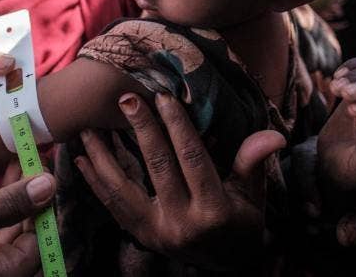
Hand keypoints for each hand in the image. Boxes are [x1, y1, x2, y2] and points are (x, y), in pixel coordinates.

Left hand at [74, 93, 285, 270]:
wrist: (227, 267)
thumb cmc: (242, 222)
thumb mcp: (253, 195)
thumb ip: (253, 162)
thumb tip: (274, 135)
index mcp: (213, 211)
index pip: (191, 159)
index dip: (178, 126)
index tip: (164, 96)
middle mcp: (181, 224)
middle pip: (157, 168)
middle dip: (141, 130)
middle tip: (126, 98)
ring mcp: (156, 233)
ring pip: (123, 189)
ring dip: (102, 156)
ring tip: (89, 126)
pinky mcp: (140, 236)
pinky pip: (112, 206)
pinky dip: (95, 181)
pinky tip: (81, 158)